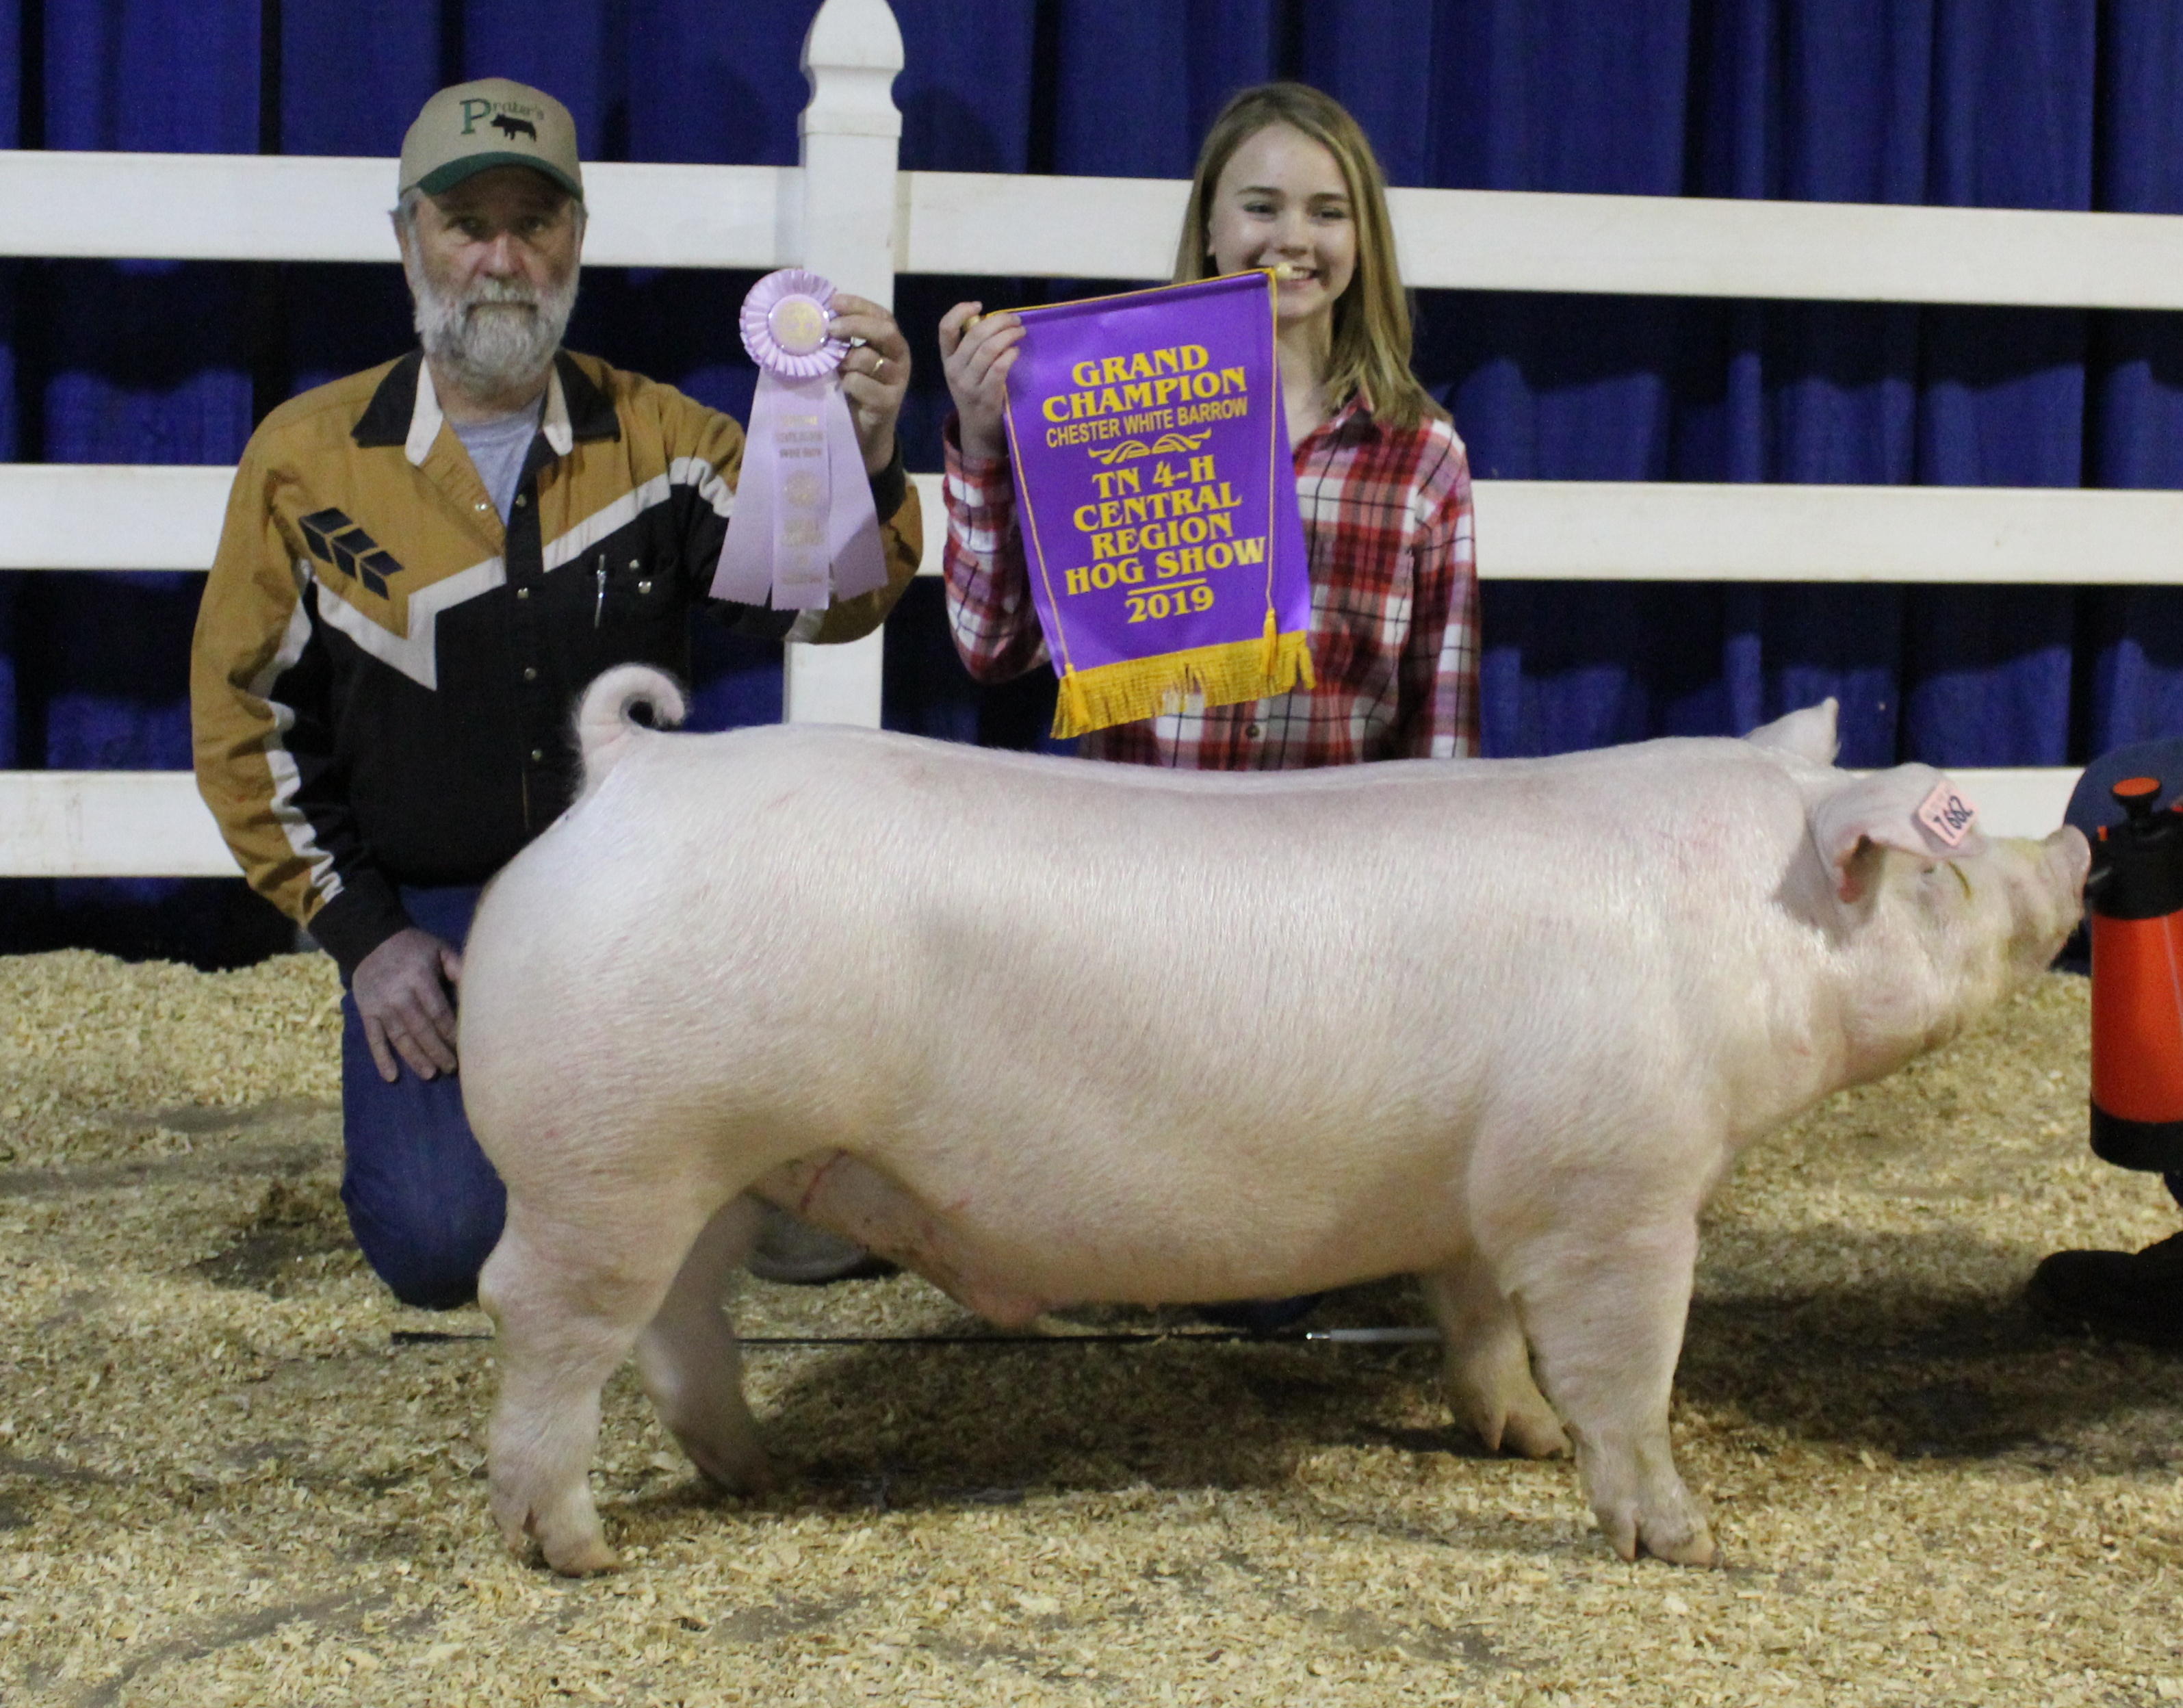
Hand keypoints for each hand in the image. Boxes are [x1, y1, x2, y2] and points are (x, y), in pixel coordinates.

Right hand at [351, 927, 462, 1083]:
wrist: (370, 939)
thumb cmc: (413, 947)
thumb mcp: (438, 950)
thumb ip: (457, 968)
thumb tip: (476, 991)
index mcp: (420, 979)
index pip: (439, 1013)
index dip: (452, 1033)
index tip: (466, 1048)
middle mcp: (399, 995)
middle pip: (422, 1030)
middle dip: (438, 1051)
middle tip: (452, 1068)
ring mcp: (381, 1006)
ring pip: (400, 1038)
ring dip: (415, 1058)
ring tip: (430, 1074)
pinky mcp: (366, 1012)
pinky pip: (374, 1039)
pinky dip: (381, 1058)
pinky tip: (391, 1076)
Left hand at [827, 293, 910, 475]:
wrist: (865, 432)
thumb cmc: (855, 391)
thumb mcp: (850, 360)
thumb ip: (844, 341)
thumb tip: (819, 315)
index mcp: (892, 343)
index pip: (881, 315)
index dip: (859, 305)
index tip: (834, 301)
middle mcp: (900, 359)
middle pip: (885, 331)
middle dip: (855, 325)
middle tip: (831, 328)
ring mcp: (897, 381)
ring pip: (868, 358)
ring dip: (845, 360)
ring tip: (836, 369)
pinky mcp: (888, 403)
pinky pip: (860, 383)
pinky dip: (846, 383)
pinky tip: (843, 389)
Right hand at [939, 302, 1022, 463]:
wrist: (978, 429)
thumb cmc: (976, 392)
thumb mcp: (965, 370)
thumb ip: (973, 348)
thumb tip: (996, 320)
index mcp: (947, 359)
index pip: (945, 328)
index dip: (960, 311)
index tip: (980, 305)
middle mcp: (954, 370)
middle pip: (975, 334)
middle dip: (999, 321)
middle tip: (1015, 320)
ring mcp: (969, 385)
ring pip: (989, 349)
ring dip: (1008, 335)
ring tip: (1020, 332)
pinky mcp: (986, 396)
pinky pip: (999, 368)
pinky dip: (1010, 355)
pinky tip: (1016, 352)